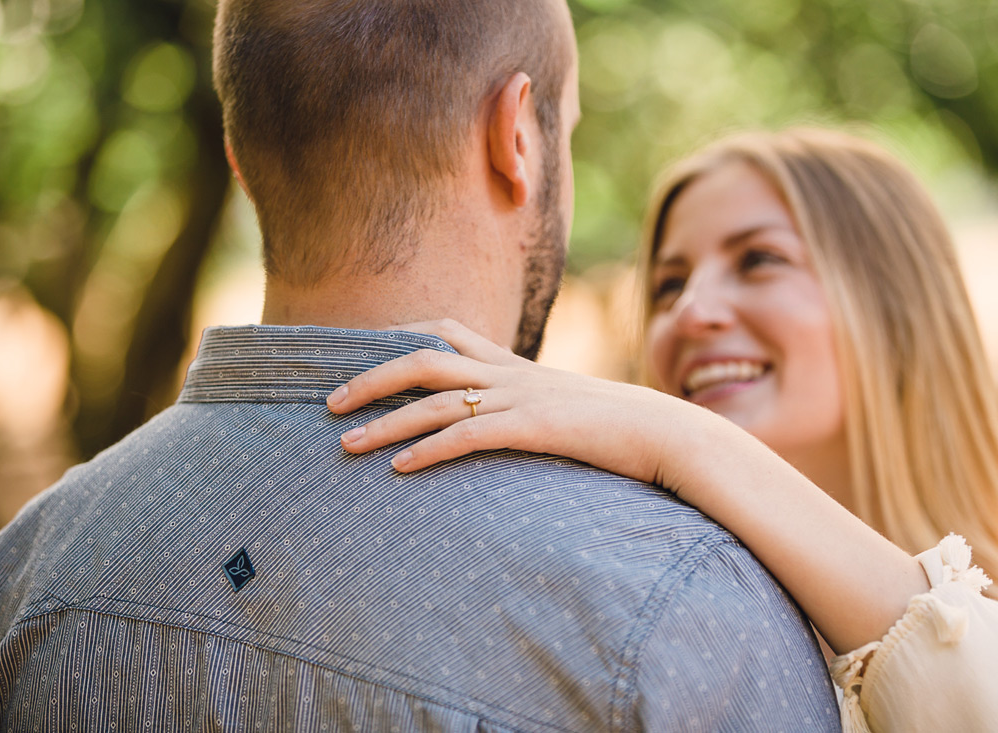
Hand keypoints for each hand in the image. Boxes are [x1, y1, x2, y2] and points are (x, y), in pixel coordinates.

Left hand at [327, 322, 930, 656]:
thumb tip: (508, 426)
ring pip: (434, 398)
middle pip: (421, 358)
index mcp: (516, 365)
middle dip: (368, 377)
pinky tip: (398, 471)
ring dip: (383, 421)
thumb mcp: (567, 410)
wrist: (672, 438)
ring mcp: (521, 398)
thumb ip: (532, 409)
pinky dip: (427, 451)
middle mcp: (510, 373)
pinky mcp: (534, 427)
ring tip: (341, 445)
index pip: (445, 332)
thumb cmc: (621, 431)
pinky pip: (468, 435)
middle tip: (325, 403)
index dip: (396, 340)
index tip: (361, 358)